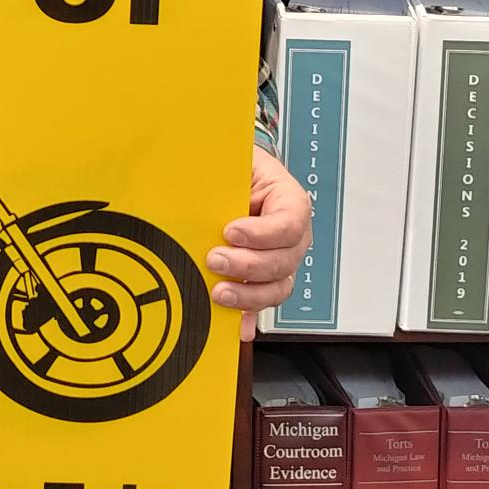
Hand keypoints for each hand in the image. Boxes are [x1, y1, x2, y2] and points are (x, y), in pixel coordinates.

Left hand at [207, 145, 311, 341]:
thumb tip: (195, 171)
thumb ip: (224, 172)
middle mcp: (293, 236)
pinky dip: (250, 317)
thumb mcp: (237, 161)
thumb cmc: (240, 168)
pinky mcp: (266, 279)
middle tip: (215, 259)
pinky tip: (238, 327)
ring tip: (220, 292)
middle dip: (248, 266)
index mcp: (290, 202)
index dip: (262, 233)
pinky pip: (263, 302)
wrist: (240, 176)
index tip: (231, 231)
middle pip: (283, 261)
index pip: (289, 222)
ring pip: (277, 287)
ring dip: (249, 295)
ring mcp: (283, 260)